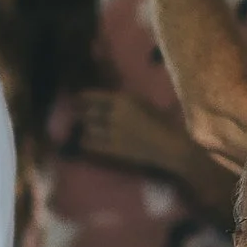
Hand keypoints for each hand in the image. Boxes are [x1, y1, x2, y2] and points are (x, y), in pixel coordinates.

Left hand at [71, 89, 191, 173]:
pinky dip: (86, 142)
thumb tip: (106, 97)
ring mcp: (111, 133)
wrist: (169, 147)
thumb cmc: (161, 123)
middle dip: (80, 113)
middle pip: (87, 112)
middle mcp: (113, 114)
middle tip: (76, 114)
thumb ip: (124, 100)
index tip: (76, 99)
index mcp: (122, 100)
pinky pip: (90, 144)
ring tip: (83, 128)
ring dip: (84, 128)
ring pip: (87, 128)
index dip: (81, 98)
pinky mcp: (111, 149)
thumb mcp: (143, 103)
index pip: (92, 97)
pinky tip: (86, 141)